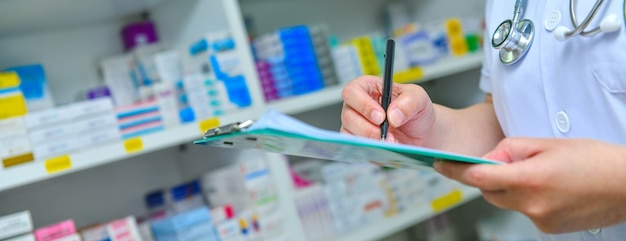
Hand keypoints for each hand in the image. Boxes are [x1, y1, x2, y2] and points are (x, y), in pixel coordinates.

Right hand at [340, 75, 436, 145]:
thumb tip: (393, 115)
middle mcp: (358, 107)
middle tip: (386, 133)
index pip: (352, 92)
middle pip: (348, 115)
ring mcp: (356, 126)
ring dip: (370, 140)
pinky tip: (385, 148)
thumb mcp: (419, 99)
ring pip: (349, 134)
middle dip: (368, 127)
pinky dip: (370, 150)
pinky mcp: (359, 143)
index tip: (380, 116)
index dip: (363, 104)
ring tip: (391, 141)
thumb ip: (409, 102)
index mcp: (368, 88)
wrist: (422, 135)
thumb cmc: (416, 112)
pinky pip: (355, 148)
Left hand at [434, 137, 625, 232]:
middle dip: (488, 176)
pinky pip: (523, 211)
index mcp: (528, 179)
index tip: (441, 163)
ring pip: (506, 202)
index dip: (454, 170)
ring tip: (536, 172)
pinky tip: (548, 188)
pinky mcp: (548, 229)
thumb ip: (510, 149)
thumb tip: (489, 158)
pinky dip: (526, 198)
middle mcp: (530, 204)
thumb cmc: (593, 160)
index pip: (477, 176)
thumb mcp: (547, 143)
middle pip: (489, 191)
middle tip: (505, 161)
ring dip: (509, 187)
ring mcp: (539, 220)